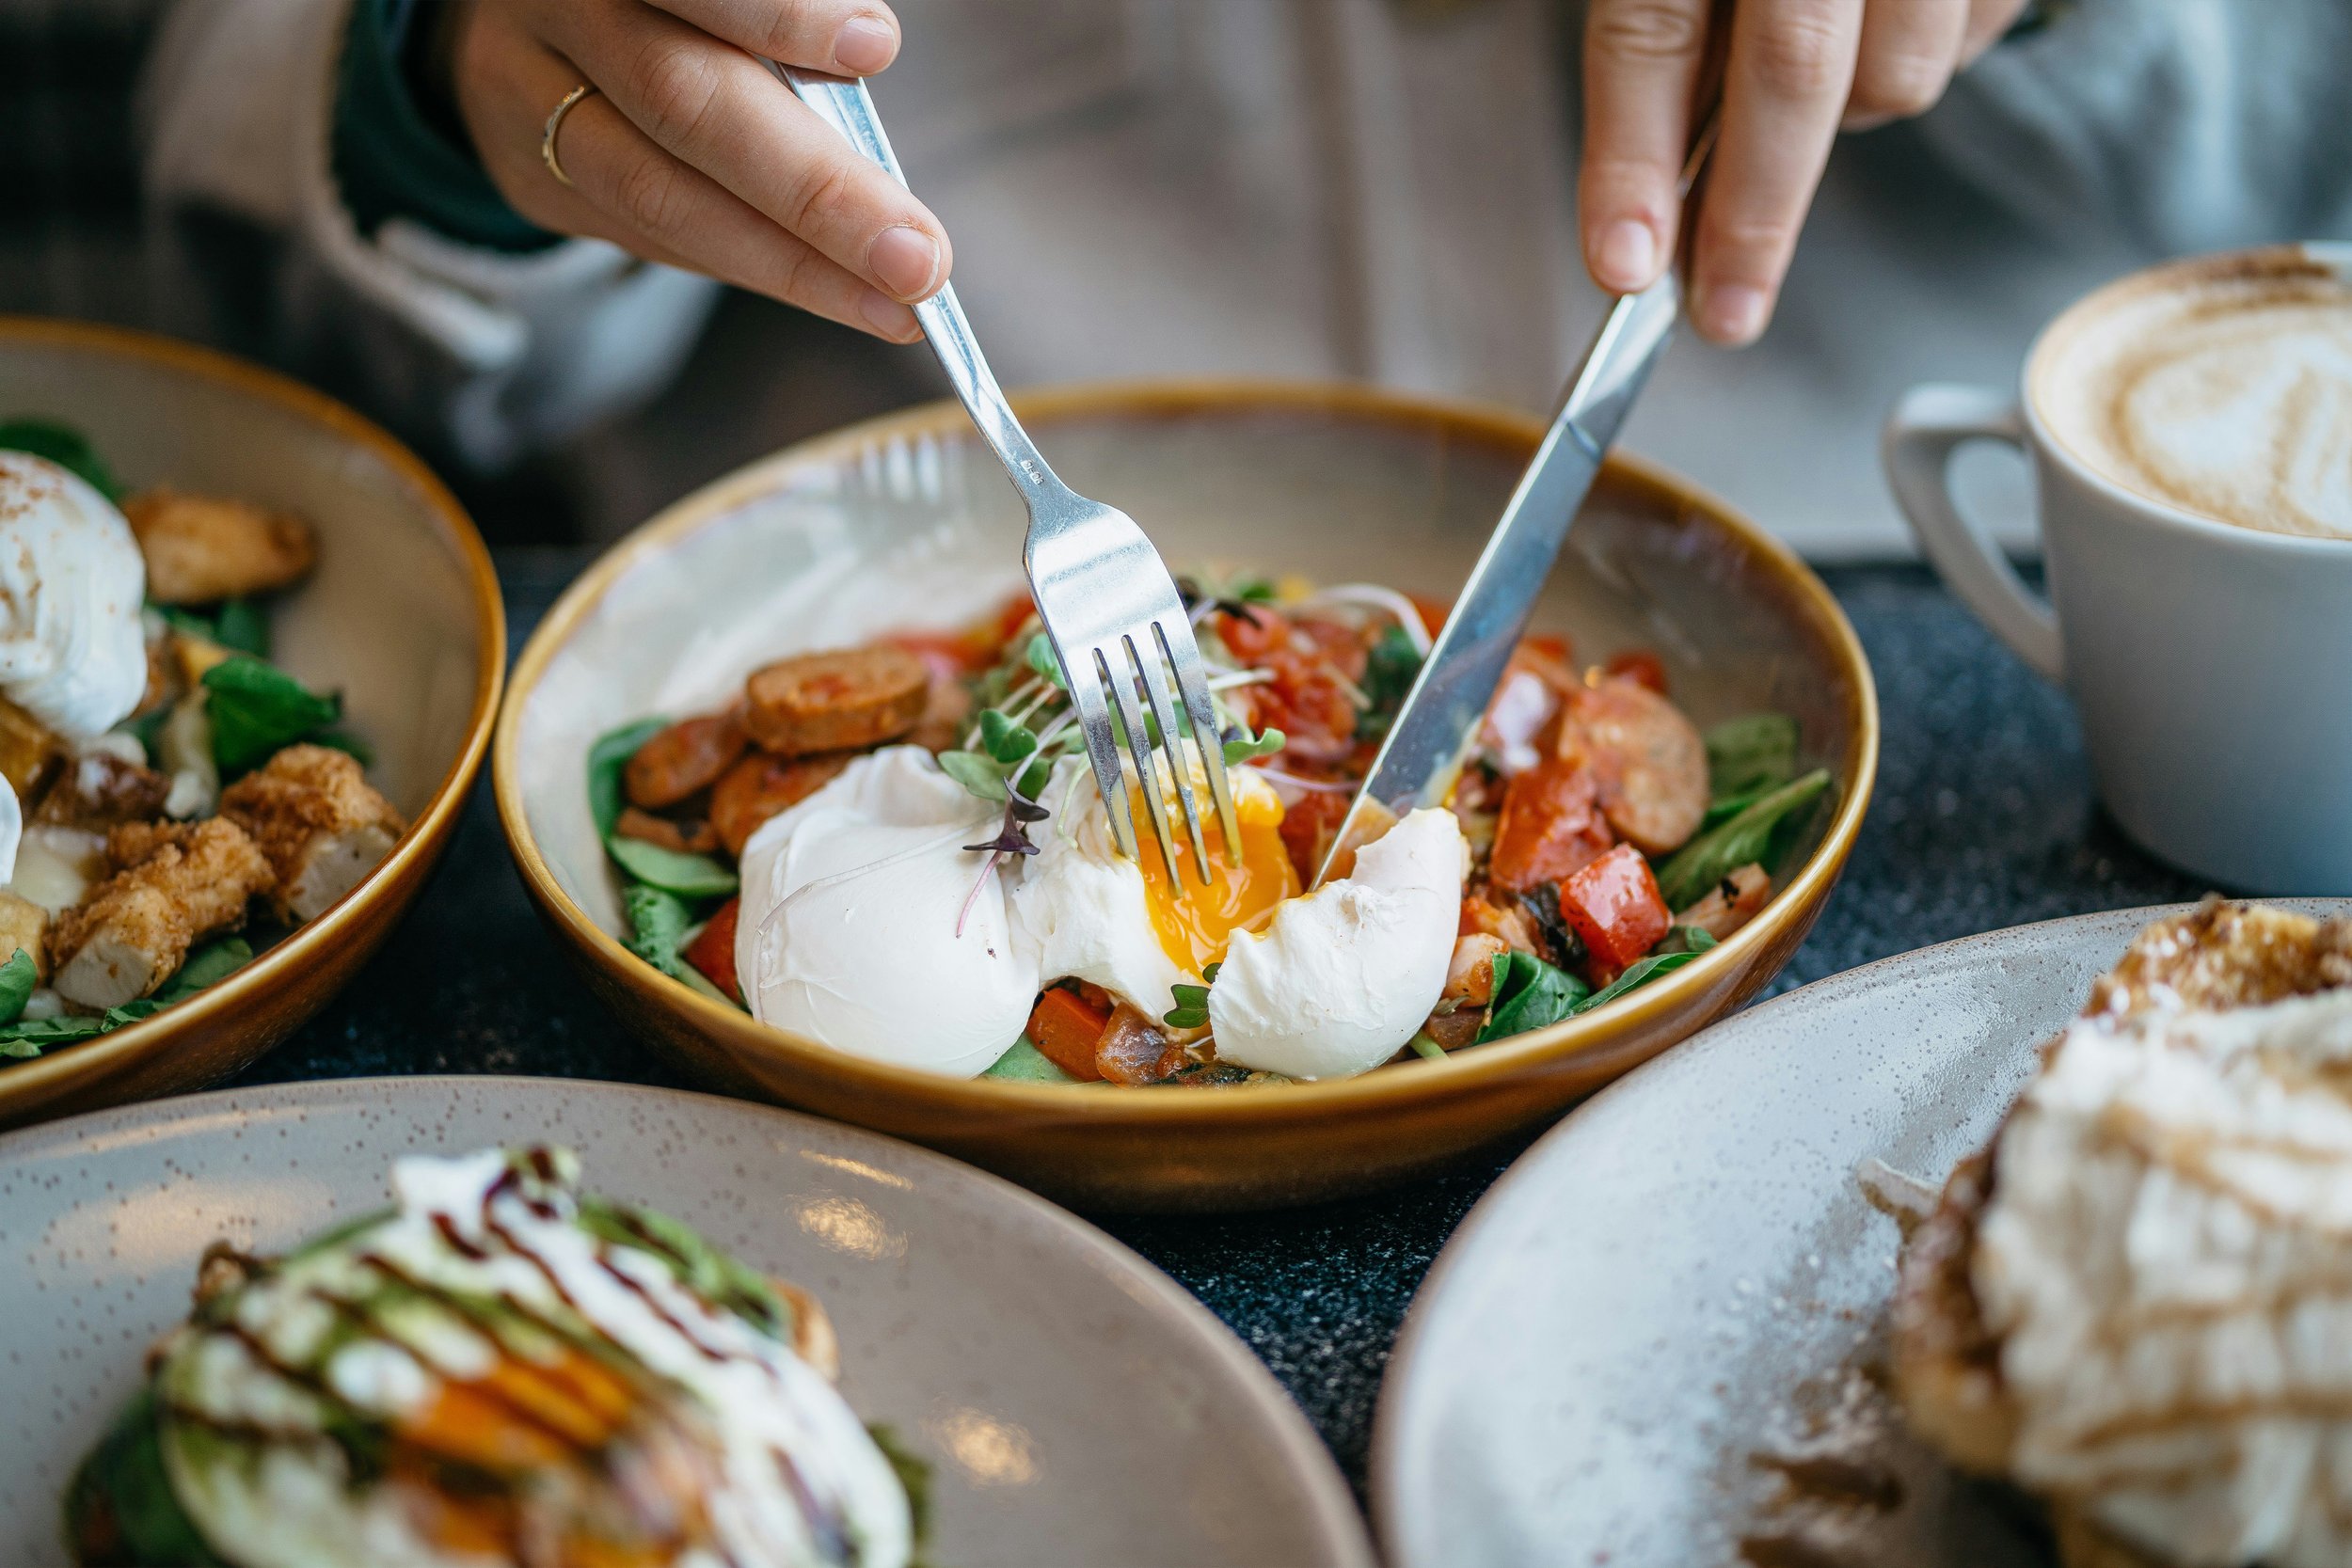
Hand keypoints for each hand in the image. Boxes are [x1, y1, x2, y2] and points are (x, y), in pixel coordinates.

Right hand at [449, 0, 947, 341]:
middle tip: (918, 258)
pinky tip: (833, 292)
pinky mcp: (532, 182)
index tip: (874, 46)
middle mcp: (552, 13)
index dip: (779, 15)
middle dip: (814, 191)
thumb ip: (770, 17)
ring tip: (894, 301)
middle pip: (679, 101)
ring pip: (657, 194)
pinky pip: (651, 238)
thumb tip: (863, 60)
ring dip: (791, 263)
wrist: (517, 22)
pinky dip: (751, 265)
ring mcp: (527, 104)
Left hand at [1579, 0, 2026, 344]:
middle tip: (1723, 308)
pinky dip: (1923, 57)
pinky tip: (1889, 15)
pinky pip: (1973, 38)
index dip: (1632, 156)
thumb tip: (1649, 191)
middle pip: (1790, 72)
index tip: (1624, 265)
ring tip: (1818, 66)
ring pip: (1899, 75)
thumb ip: (1671, 17)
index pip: (1651, 30)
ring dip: (1849, 115)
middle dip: (1753, 214)